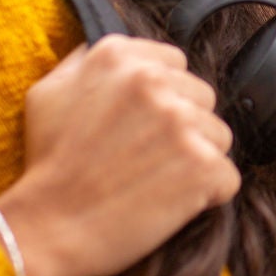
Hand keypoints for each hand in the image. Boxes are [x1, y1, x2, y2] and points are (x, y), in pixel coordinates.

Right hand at [0, 34, 237, 275]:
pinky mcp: (201, 165)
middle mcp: (152, 81)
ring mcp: (180, 122)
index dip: (164, 98)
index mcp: (118, 57)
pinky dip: (207, 195)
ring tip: (156, 181)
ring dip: (197, 160)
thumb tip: (114, 48)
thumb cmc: (47, 165)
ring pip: (219, 137)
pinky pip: (227, 177)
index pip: (175, 63)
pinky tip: (172, 203)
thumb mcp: (48, 92)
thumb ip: (85, 61)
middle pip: (202, 98)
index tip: (143, 125)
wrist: (48, 226)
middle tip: (147, 158)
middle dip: (184, 127)